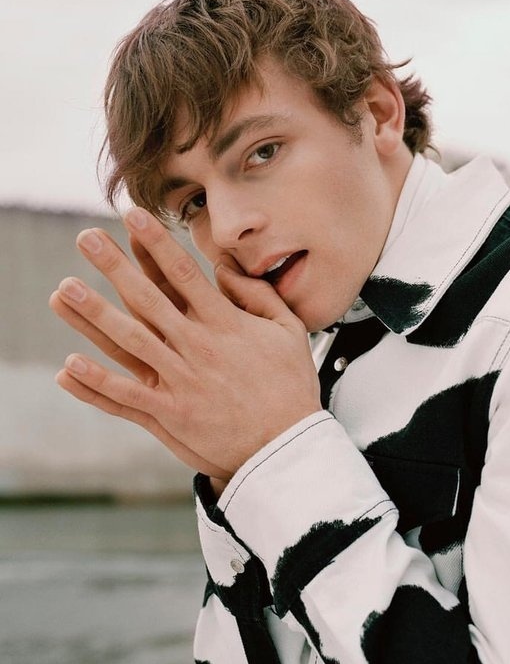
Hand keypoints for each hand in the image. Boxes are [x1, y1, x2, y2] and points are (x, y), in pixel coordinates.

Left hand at [49, 207, 320, 484]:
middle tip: (87, 239)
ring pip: (130, 341)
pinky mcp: (172, 414)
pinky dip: (98, 382)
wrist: (288, 446)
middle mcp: (198, 347)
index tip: (134, 217)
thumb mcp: (288, 331)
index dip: (156, 243)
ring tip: (63, 291)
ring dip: (94, 315)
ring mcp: (182, 381)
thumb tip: (225, 269)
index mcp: (226, 324)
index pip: (184, 274)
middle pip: (148, 299)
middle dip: (115, 266)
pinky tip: (69, 365)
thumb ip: (258, 295)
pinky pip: (128, 396)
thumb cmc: (290, 386)